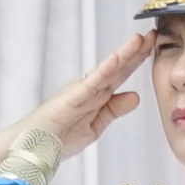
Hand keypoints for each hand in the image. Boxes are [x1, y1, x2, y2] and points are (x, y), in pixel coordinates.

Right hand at [0, 32, 152, 171]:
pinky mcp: (71, 99)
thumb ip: (113, 110)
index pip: (120, 75)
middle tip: (153, 33)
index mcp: (94, 95)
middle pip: (117, 68)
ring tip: (140, 39)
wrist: (30, 150)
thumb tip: (135, 96)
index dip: (136, 60)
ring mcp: (79, 92)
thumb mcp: (95, 126)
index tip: (153, 46)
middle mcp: (88, 89)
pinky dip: (105, 70)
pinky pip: (91, 83)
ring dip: (124, 55)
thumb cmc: (57, 139)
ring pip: (107, 71)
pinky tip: (118, 58)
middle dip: (136, 51)